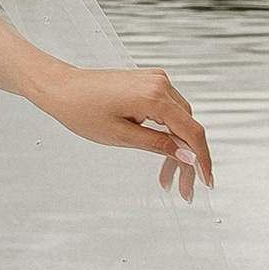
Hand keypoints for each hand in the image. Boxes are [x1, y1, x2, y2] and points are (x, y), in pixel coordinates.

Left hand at [42, 64, 213, 199]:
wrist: (62, 88)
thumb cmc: (82, 111)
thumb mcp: (121, 136)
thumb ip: (158, 145)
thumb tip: (187, 156)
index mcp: (154, 96)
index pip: (191, 131)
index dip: (202, 159)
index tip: (206, 182)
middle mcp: (160, 83)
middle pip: (187, 127)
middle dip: (187, 160)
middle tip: (182, 189)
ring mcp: (156, 80)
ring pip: (179, 120)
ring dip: (177, 148)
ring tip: (166, 178)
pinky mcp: (149, 82)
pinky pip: (168, 110)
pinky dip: (168, 132)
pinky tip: (162, 152)